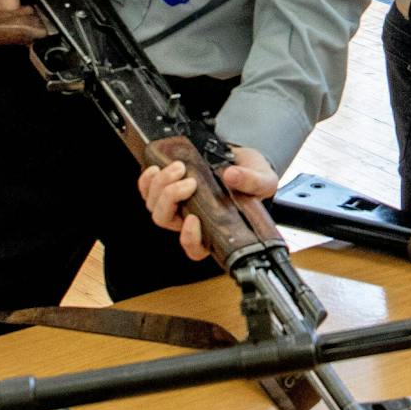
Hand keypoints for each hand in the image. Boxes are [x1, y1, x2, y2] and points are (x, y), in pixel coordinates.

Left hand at [139, 145, 278, 261]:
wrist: (242, 160)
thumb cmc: (252, 178)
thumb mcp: (264, 180)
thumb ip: (253, 182)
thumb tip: (231, 176)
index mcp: (215, 229)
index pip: (195, 249)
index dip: (189, 239)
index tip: (194, 218)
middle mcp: (192, 219)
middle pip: (166, 221)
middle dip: (171, 198)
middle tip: (189, 181)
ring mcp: (177, 205)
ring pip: (154, 206)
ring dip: (161, 186)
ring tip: (179, 167)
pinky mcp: (167, 187)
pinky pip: (146, 190)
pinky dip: (147, 180)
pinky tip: (157, 169)